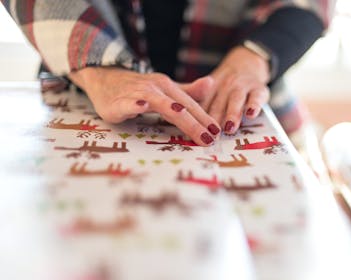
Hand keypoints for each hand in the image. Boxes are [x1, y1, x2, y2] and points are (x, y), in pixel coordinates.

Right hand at [68, 67, 220, 145]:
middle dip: (197, 123)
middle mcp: (155, 88)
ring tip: (193, 127)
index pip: (189, 104)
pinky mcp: (118, 101)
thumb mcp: (164, 89)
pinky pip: (127, 102)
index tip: (217, 132)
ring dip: (177, 115)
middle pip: (179, 106)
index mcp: (167, 86)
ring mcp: (137, 93)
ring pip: (160, 104)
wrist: (104, 77)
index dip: (204, 118)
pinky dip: (133, 104)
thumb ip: (187, 90)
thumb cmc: (138, 88)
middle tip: (210, 138)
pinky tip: (140, 107)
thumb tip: (211, 84)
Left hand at [184, 46, 270, 133]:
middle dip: (214, 120)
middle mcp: (225, 87)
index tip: (194, 133)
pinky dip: (254, 105)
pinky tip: (251, 114)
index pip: (202, 104)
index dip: (198, 119)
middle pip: (217, 104)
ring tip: (229, 128)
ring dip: (232, 114)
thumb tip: (191, 130)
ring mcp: (242, 87)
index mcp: (209, 89)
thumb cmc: (225, 87)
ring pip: (235, 100)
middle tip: (211, 136)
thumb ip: (202, 105)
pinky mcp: (258, 89)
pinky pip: (256, 96)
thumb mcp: (210, 91)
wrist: (246, 64)